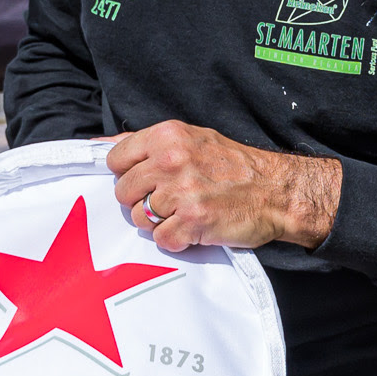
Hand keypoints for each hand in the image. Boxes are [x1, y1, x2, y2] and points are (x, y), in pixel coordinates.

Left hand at [107, 121, 340, 252]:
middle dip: (142, 201)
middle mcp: (170, 161)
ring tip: (185, 213)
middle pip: (123, 192)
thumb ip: (148, 143)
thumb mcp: (192, 138)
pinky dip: (177, 239)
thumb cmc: (234, 166)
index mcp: (167, 136)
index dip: (129, 174)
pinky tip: (195, 227)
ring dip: (160, 222)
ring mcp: (180, 192)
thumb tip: (100, 142)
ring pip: (139, 218)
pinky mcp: (191, 222)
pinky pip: (161, 239)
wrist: (277, 191)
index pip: (116, 159)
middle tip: (171, 200)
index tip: (148, 180)